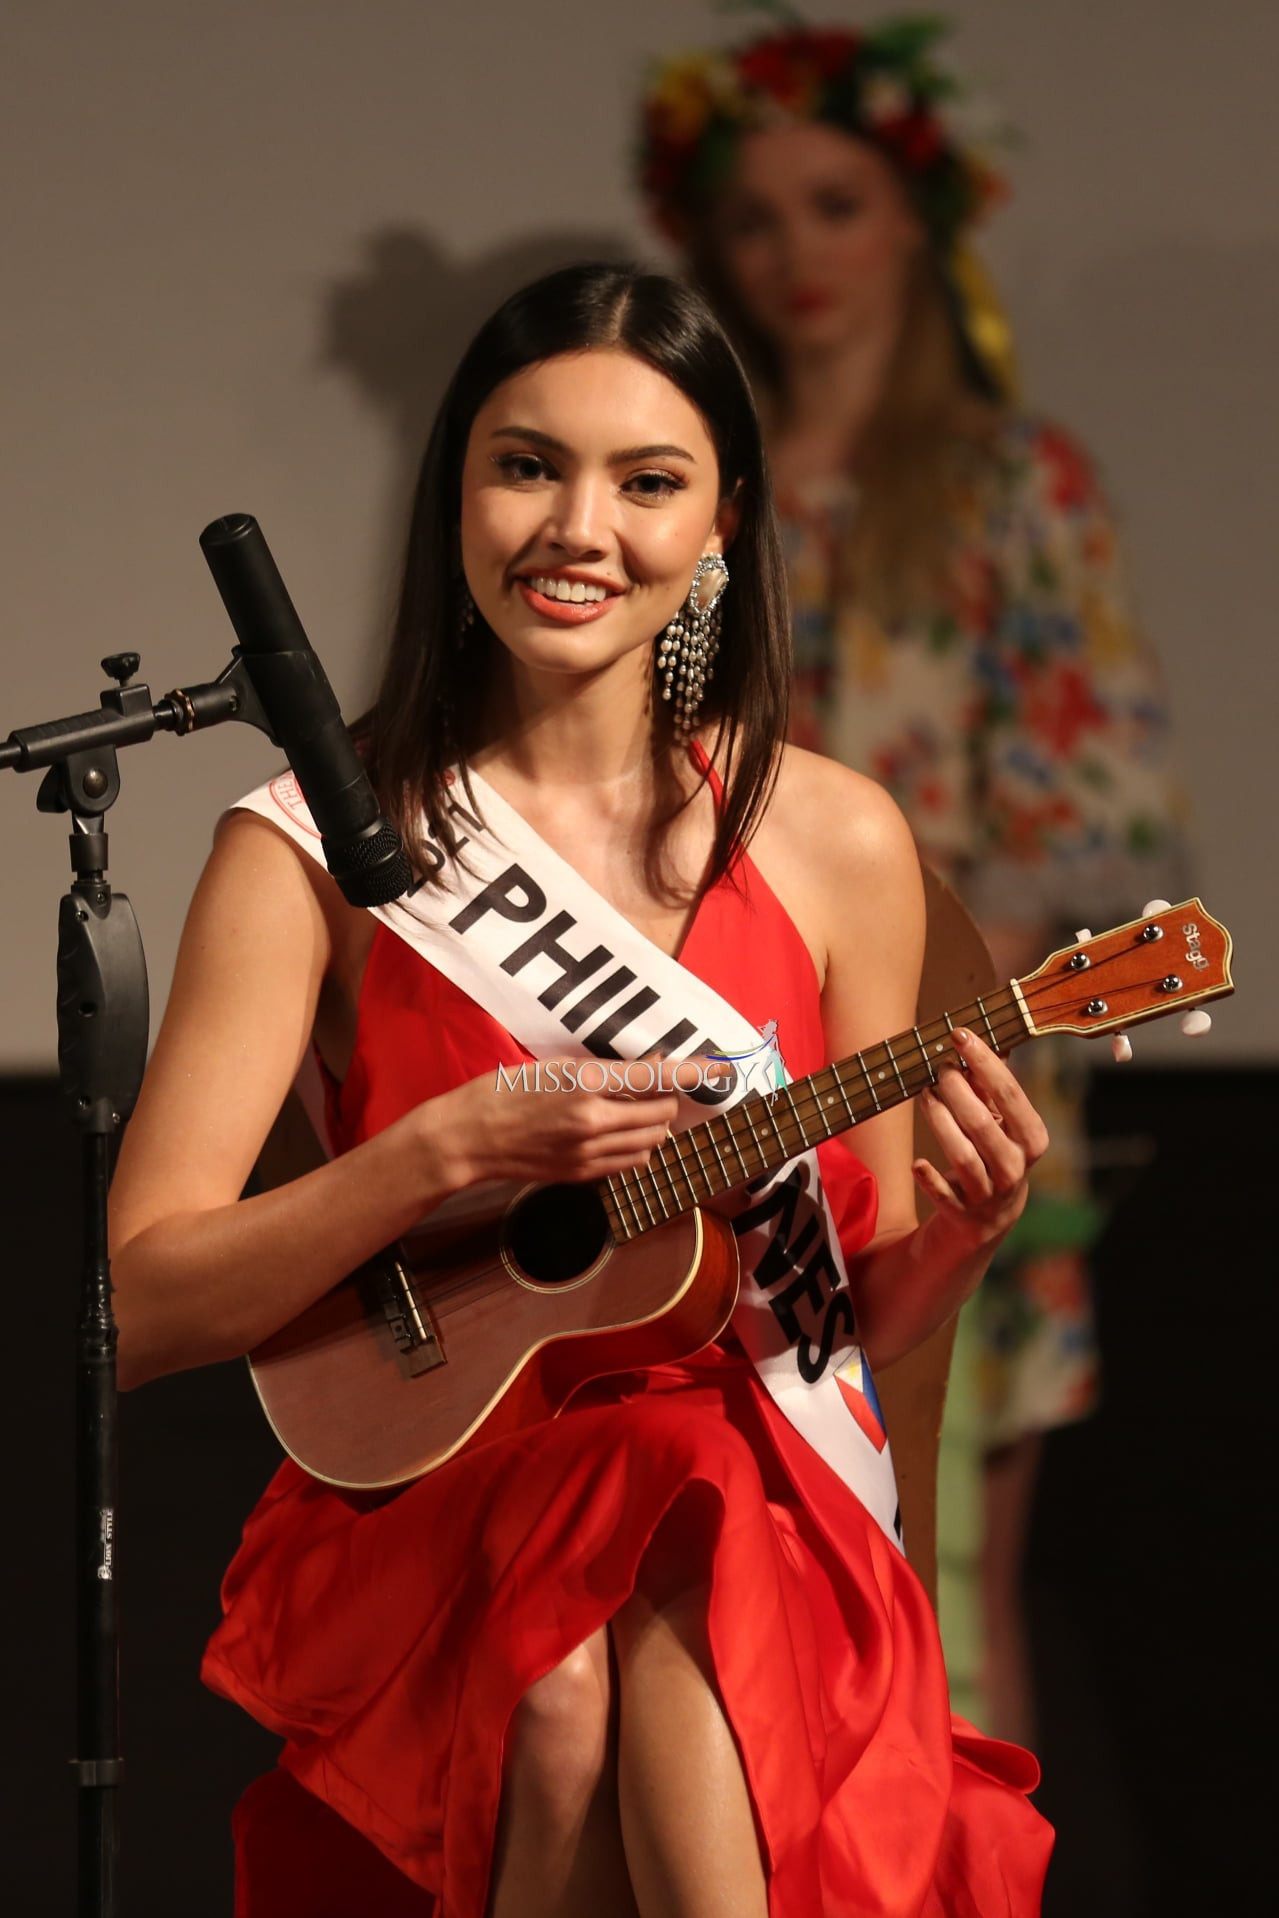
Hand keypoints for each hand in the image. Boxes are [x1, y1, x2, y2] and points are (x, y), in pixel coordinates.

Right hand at [425, 1054, 715, 1189]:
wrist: (468, 1139)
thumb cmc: (502, 1092)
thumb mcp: (553, 1066)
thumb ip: (604, 1070)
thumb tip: (649, 1068)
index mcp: (585, 1085)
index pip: (657, 1078)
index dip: (694, 1072)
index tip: (720, 1067)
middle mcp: (594, 1121)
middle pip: (662, 1112)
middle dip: (667, 1097)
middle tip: (653, 1083)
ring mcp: (589, 1153)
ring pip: (652, 1141)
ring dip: (654, 1124)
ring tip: (633, 1109)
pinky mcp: (583, 1175)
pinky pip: (631, 1162)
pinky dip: (636, 1145)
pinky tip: (617, 1132)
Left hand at [911, 1029, 1049, 1254]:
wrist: (984, 1224)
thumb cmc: (990, 1158)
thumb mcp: (999, 1125)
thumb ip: (990, 1088)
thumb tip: (976, 1043)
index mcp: (1032, 1140)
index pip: (1011, 1096)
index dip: (985, 1063)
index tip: (960, 1035)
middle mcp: (1015, 1169)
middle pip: (984, 1125)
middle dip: (958, 1092)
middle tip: (937, 1068)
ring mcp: (990, 1195)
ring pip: (964, 1157)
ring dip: (940, 1124)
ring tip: (923, 1095)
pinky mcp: (963, 1216)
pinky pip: (946, 1196)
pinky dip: (932, 1179)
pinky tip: (918, 1164)